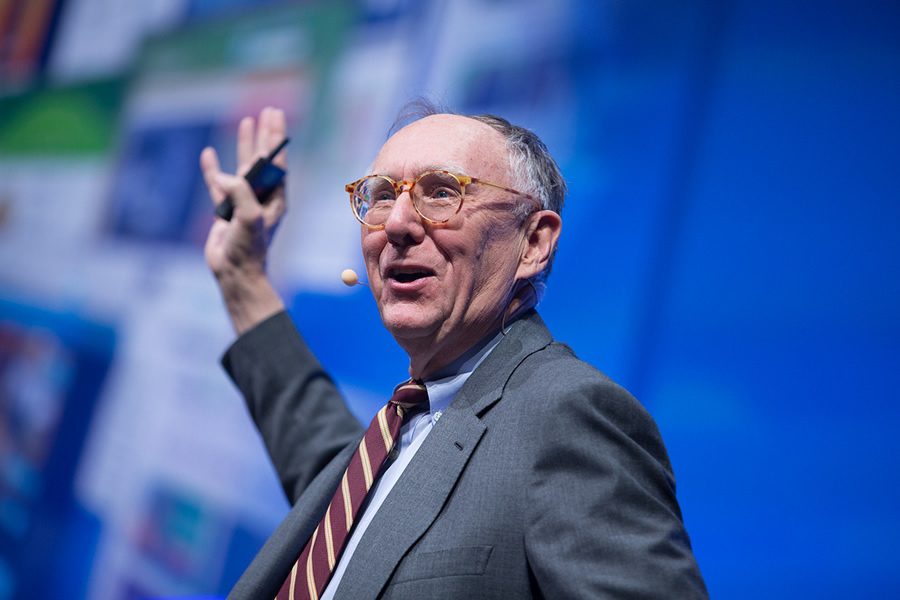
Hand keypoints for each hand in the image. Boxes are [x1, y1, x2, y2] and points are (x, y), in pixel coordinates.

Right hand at [201, 107, 287, 333]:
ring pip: (243, 166)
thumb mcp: (249, 217)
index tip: (276, 116)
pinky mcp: (225, 209)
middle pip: (264, 157)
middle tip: (267, 111)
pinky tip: (207, 154)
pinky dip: (212, 168)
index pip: (277, 161)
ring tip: (246, 122)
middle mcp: (262, 196)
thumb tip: (225, 177)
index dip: (277, 137)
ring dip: (244, 144)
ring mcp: (243, 201)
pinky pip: (218, 183)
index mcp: (275, 197)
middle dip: (265, 134)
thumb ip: (240, 192)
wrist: (234, 271)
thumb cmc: (249, 247)